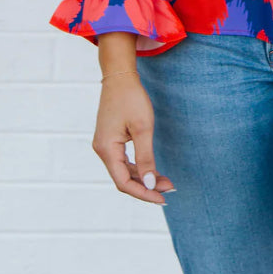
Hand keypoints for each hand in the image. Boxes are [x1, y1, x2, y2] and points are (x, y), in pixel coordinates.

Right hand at [92, 74, 174, 204]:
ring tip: (166, 181)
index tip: (163, 198)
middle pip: (123, 179)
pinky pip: (123, 161)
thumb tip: (150, 184)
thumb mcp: (143, 128)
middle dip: (147, 186)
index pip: (123, 182)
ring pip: (124, 171)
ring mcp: (105, 145)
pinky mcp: (110, 140)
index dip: (143, 193)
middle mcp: (102, 150)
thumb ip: (146, 158)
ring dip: (144, 177)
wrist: (120, 76)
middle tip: (170, 188)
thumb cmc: (131, 99)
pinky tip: (153, 170)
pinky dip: (138, 167)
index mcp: (106, 149)